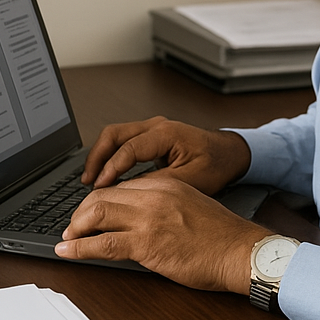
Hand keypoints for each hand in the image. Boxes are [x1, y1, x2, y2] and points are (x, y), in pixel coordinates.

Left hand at [56, 174, 270, 292]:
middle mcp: (152, 195)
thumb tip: (135, 215)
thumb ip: (161, 203)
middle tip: (73, 227)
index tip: (88, 213)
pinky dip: (79, 248)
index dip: (96, 201)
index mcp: (163, 184)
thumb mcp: (189, 204)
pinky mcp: (146, 243)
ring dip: (75, 228)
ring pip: (95, 214)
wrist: (243, 252)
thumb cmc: (221, 236)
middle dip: (80, 213)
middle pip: (100, 196)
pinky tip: (68, 252)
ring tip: (68, 239)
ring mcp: (148, 218)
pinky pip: (102, 243)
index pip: (118, 187)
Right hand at [81, 116, 251, 194]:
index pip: (129, 148)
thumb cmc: (217, 165)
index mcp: (166, 133)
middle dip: (96, 158)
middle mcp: (155, 126)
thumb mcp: (190, 180)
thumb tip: (127, 194)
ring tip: (90, 179)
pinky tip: (104, 174)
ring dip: (100, 156)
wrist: (232, 154)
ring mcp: (151, 128)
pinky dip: (109, 156)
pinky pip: (121, 141)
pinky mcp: (149, 135)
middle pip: (113, 134)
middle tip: (87, 181)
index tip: (100, 187)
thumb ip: (157, 184)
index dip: (111, 168)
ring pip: (113, 135)